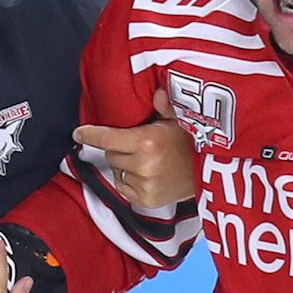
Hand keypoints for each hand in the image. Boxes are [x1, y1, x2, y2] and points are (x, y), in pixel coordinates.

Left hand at [76, 89, 197, 209]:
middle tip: (137, 143)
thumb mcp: (181, 120)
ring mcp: (144, 185)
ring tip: (145, 159)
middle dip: (118, 147)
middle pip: (111, 153)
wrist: (214, 174)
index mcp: (148, 141)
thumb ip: (166, 105)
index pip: (107, 138)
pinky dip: (129, 180)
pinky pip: (124, 186)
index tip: (79, 133)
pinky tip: (147, 174)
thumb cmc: (194, 143)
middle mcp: (143, 165)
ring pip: (117, 170)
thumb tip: (158, 92)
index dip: (90, 134)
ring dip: (124, 164)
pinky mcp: (146, 200)